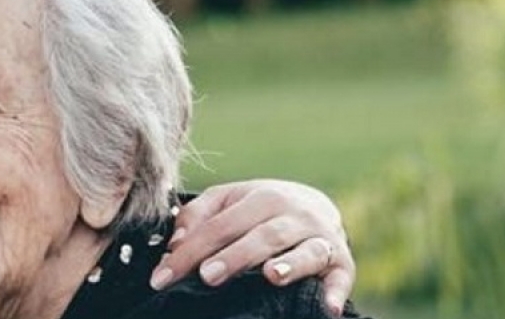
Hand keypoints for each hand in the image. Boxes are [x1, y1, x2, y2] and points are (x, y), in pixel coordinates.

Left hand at [148, 179, 354, 316]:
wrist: (317, 204)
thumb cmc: (260, 208)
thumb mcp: (228, 200)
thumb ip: (198, 216)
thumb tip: (176, 243)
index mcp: (260, 198)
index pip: (219, 225)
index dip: (189, 251)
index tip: (162, 276)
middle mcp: (293, 215)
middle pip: (261, 236)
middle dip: (234, 257)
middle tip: (207, 275)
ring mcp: (321, 238)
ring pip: (305, 251)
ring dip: (290, 264)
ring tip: (272, 276)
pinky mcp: (342, 262)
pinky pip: (341, 277)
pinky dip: (336, 291)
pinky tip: (328, 306)